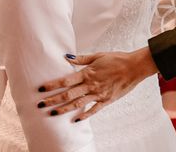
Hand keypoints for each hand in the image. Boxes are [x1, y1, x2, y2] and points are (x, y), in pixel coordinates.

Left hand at [38, 47, 158, 120]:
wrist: (135, 67)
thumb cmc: (117, 59)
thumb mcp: (99, 55)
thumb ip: (83, 58)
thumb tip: (67, 57)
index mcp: (88, 73)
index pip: (65, 81)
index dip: (51, 85)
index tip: (40, 89)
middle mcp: (91, 85)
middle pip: (68, 94)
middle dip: (52, 100)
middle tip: (40, 104)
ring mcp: (98, 94)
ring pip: (77, 104)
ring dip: (63, 109)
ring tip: (52, 113)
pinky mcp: (106, 100)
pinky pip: (93, 110)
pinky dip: (84, 115)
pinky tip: (75, 120)